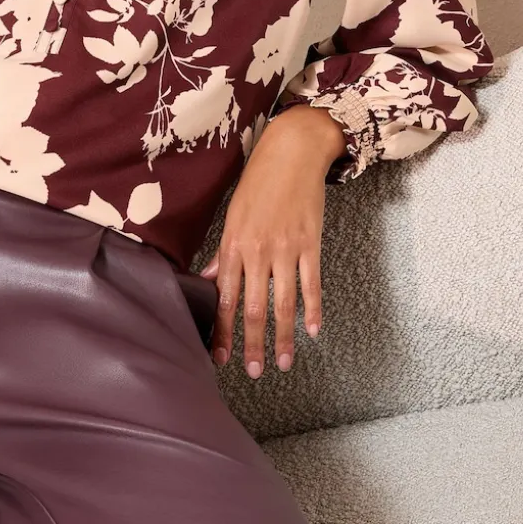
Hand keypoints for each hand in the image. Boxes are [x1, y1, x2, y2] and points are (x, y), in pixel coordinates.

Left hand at [201, 107, 341, 377]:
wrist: (292, 152)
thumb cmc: (258, 183)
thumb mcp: (233, 216)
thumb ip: (223, 254)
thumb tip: (209, 282)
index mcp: (233, 244)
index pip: (224, 298)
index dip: (222, 330)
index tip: (220, 357)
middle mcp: (258, 250)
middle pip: (253, 307)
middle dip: (251, 343)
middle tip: (252, 371)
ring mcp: (286, 248)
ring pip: (283, 303)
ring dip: (284, 337)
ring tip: (284, 363)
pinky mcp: (311, 243)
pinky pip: (312, 284)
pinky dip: (313, 310)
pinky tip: (314, 331)